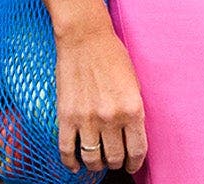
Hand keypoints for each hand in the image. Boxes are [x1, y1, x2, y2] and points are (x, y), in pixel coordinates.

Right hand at [54, 19, 148, 173]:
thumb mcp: (134, 83)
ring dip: (96, 165)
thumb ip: (134, 110)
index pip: (137, 150)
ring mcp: (86, 119)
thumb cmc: (113, 55)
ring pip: (92, 158)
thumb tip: (133, 135)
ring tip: (98, 162)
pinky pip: (67, 150)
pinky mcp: (66, 116)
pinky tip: (75, 165)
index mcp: (132, 109)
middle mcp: (111, 118)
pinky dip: (70, 163)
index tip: (133, 165)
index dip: (135, 163)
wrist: (85, 38)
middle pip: (115, 157)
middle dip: (116, 163)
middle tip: (115, 161)